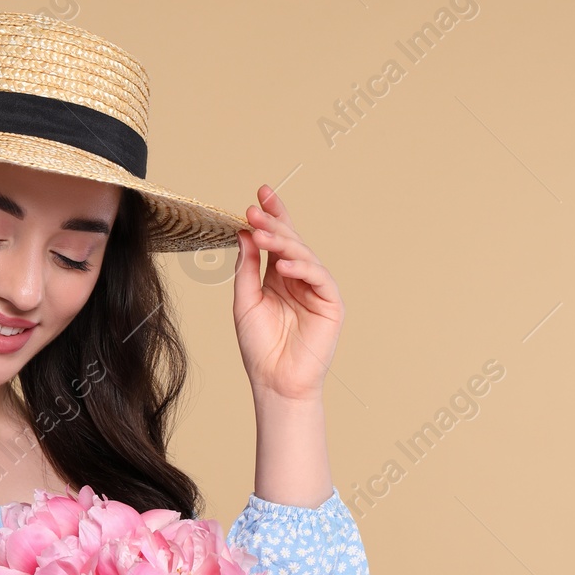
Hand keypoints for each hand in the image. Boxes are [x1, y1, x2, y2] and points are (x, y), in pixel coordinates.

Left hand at [230, 184, 344, 403]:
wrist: (274, 381)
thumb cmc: (259, 347)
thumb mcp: (245, 302)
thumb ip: (246, 268)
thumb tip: (244, 232)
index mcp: (278, 276)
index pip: (277, 239)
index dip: (272, 216)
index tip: (260, 194)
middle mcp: (299, 278)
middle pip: (290, 242)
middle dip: (273, 224)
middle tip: (254, 210)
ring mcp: (317, 289)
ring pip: (304, 255)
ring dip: (283, 242)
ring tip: (261, 234)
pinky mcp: (331, 303)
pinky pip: (319, 278)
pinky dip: (302, 269)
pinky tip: (284, 265)